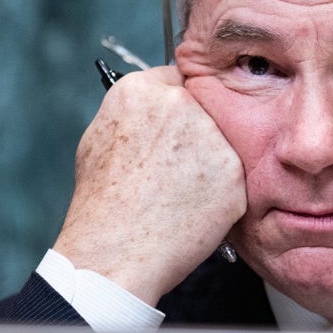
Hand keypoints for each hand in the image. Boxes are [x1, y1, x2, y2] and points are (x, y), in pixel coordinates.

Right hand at [52, 66, 245, 304]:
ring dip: (211, 163)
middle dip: (198, 133)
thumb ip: (134, 113)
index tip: (176, 128)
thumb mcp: (98, 140)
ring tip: (179, 194)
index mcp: (140, 90)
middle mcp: (180, 104)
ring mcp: (211, 136)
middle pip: (205, 107)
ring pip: (223, 142)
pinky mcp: (234, 171)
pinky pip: (234, 177)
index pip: (178, 79)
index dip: (178, 108)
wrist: (115, 252)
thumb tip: (157, 106)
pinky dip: (221, 195)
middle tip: (177, 168)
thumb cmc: (101, 204)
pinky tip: (193, 210)